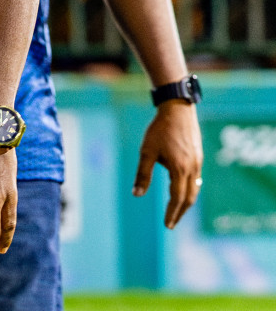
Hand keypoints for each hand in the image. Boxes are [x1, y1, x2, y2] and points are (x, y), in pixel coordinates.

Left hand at [134, 100, 203, 227]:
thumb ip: (143, 174)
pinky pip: (196, 180)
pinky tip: (183, 190)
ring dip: (186, 202)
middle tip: (172, 223)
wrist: (178, 111)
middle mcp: (192, 169)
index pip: (177, 198)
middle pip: (189, 198)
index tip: (167, 225)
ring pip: (194, 189)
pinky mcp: (198, 157)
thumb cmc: (159, 130)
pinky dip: (190, 190)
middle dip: (180, 212)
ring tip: (176, 211)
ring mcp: (198, 163)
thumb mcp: (147, 152)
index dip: (172, 213)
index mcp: (180, 170)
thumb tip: (137, 194)